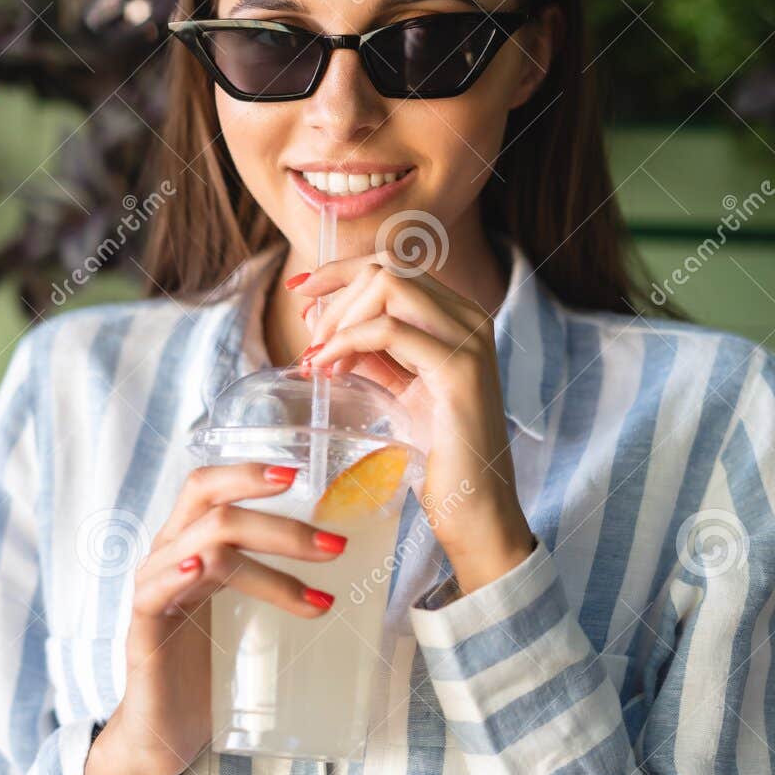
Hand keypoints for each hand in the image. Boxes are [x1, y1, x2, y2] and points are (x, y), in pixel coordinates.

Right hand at [84, 462, 348, 774]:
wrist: (163, 734)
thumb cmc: (208, 673)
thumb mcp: (246, 618)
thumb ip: (275, 585)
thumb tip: (348, 566)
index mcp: (190, 545)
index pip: (209, 488)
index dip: (247, 473)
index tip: (298, 473)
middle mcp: (167, 558)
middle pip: (215, 510)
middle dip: (281, 525)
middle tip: (335, 546)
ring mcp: (151, 591)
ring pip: (206, 547)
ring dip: (269, 567)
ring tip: (317, 599)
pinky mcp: (141, 631)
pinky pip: (154, 590)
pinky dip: (177, 573)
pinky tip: (199, 568)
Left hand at [291, 251, 535, 593]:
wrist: (475, 509)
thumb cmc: (437, 457)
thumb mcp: (400, 391)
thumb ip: (374, 356)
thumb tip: (326, 327)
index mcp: (458, 318)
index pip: (393, 266)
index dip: (340, 272)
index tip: (300, 293)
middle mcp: (470, 318)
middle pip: (387, 268)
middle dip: (334, 295)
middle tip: (309, 342)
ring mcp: (469, 340)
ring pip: (388, 285)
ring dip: (339, 317)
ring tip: (318, 359)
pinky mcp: (459, 370)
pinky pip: (388, 330)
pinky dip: (347, 342)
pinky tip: (328, 369)